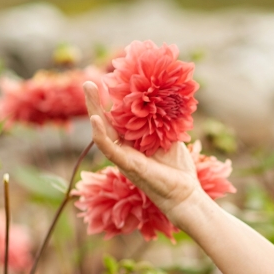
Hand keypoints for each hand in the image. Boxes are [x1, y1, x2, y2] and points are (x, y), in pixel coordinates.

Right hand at [82, 82, 205, 221]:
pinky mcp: (127, 166)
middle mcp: (124, 148)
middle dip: (96, 101)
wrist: (184, 192)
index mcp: (132, 140)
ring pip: (102, 132)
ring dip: (94, 110)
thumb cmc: (177, 168)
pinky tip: (96, 119)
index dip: (112, 100)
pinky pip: (110, 149)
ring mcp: (123, 157)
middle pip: (105, 122)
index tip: (110, 80)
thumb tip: (163, 99)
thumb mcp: (170, 137)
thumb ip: (162, 121)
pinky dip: (101, 134)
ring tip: (88, 90)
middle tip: (88, 81)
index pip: (117, 117)